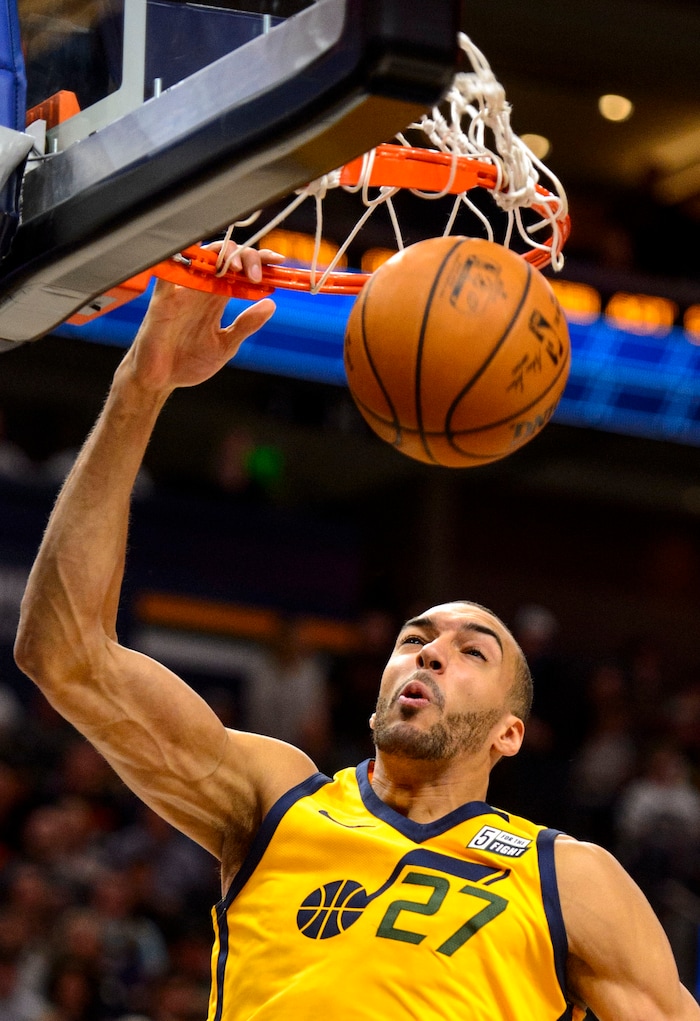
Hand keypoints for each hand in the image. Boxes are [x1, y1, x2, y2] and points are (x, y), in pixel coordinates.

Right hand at [123, 242, 279, 392]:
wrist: (160, 380)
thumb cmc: (188, 363)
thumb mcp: (224, 346)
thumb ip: (245, 325)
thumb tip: (271, 304)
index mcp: (216, 299)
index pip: (240, 272)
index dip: (259, 262)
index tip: (278, 262)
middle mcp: (200, 290)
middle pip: (225, 258)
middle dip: (245, 257)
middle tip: (258, 274)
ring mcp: (182, 292)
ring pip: (201, 258)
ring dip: (221, 256)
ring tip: (238, 267)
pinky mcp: (163, 300)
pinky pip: (167, 274)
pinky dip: (178, 261)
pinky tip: (194, 257)